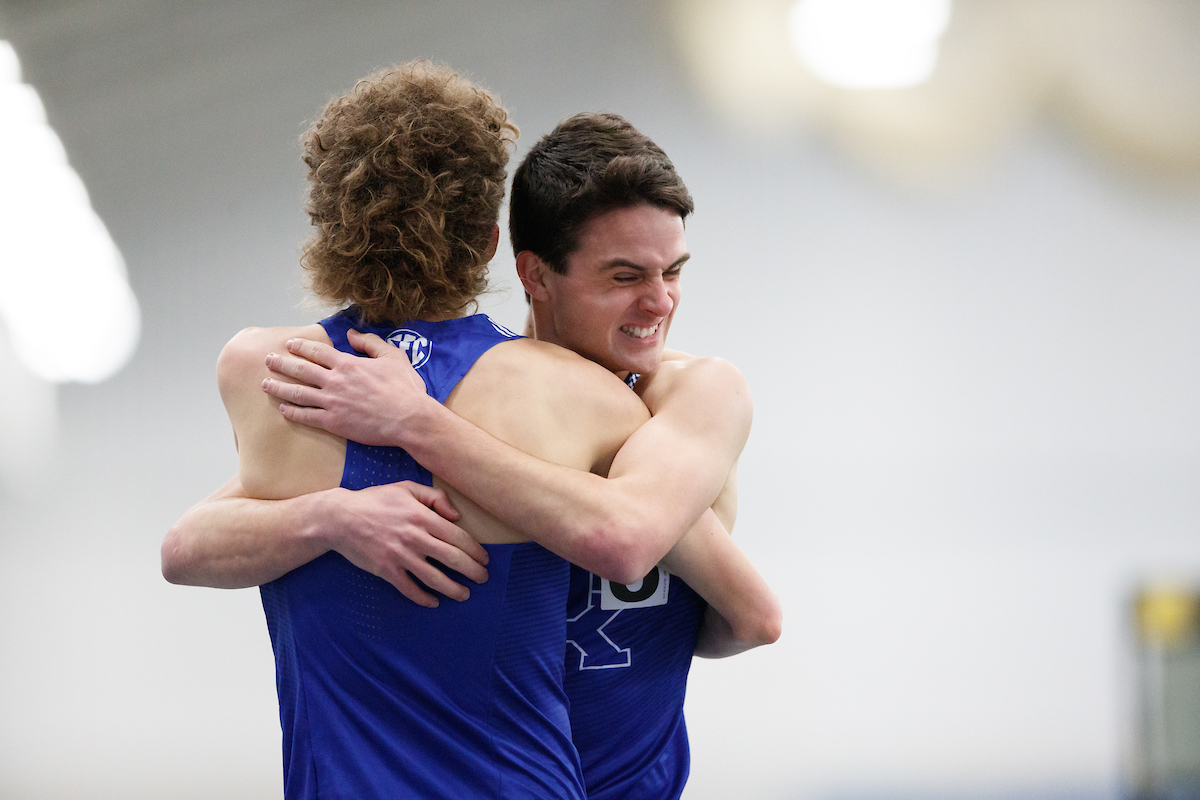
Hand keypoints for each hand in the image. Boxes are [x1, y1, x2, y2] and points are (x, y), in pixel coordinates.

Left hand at [261, 329, 429, 446]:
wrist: (408, 419)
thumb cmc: (404, 388)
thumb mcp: (393, 357)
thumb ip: (370, 343)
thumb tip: (351, 334)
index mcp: (347, 364)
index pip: (317, 351)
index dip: (301, 346)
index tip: (289, 344)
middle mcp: (335, 381)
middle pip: (300, 370)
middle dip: (281, 364)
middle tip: (268, 360)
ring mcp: (332, 402)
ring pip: (297, 393)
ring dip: (279, 387)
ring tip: (265, 383)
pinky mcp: (333, 422)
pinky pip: (306, 416)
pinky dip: (292, 412)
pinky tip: (282, 409)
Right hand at [329, 480, 488, 607]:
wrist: (340, 518)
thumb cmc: (376, 500)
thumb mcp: (407, 488)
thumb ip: (435, 497)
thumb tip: (457, 515)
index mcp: (422, 517)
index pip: (458, 537)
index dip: (476, 551)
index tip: (484, 559)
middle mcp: (415, 537)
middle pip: (453, 559)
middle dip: (473, 572)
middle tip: (483, 579)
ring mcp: (400, 556)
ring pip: (434, 578)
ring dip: (454, 589)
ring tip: (465, 595)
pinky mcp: (386, 570)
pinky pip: (409, 588)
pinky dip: (424, 598)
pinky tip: (434, 602)